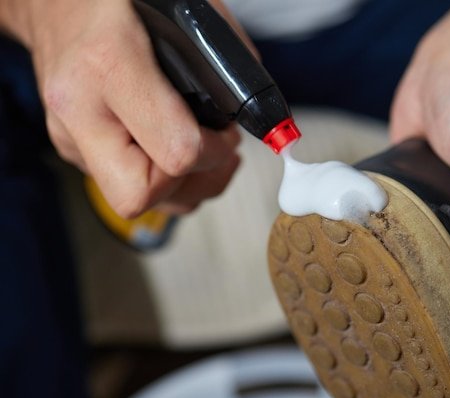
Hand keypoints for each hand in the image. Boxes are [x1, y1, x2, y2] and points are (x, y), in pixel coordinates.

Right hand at [7, 0, 250, 216]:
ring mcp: (71, 136)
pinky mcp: (73, 148)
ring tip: (205, 154)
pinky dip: (161, 180)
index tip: (229, 135)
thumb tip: (255, 107)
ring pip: (134, 202)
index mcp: (109, 65)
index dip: (216, 152)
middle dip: (192, 182)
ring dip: (182, 188)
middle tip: (217, 155)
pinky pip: (125, 186)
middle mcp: (81, 110)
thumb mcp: (184, 7)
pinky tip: (175, 150)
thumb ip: (228, 54)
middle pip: (141, 195)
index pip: (176, 151)